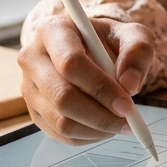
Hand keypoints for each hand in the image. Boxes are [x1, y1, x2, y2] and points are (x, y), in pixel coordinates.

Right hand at [18, 11, 155, 143]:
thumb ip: (137, 52)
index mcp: (53, 30)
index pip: (71, 63)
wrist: (92, 51)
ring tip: (120, 123)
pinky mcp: (34, 111)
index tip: (127, 103)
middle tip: (127, 119)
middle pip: (62, 96)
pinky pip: (59, 134)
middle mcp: (33, 58)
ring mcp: (29, 87)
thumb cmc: (109, 41)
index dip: (100, 87)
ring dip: (96, 128)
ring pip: (60, 120)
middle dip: (100, 114)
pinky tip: (105, 127)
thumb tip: (129, 85)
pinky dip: (87, 136)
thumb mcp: (133, 35)